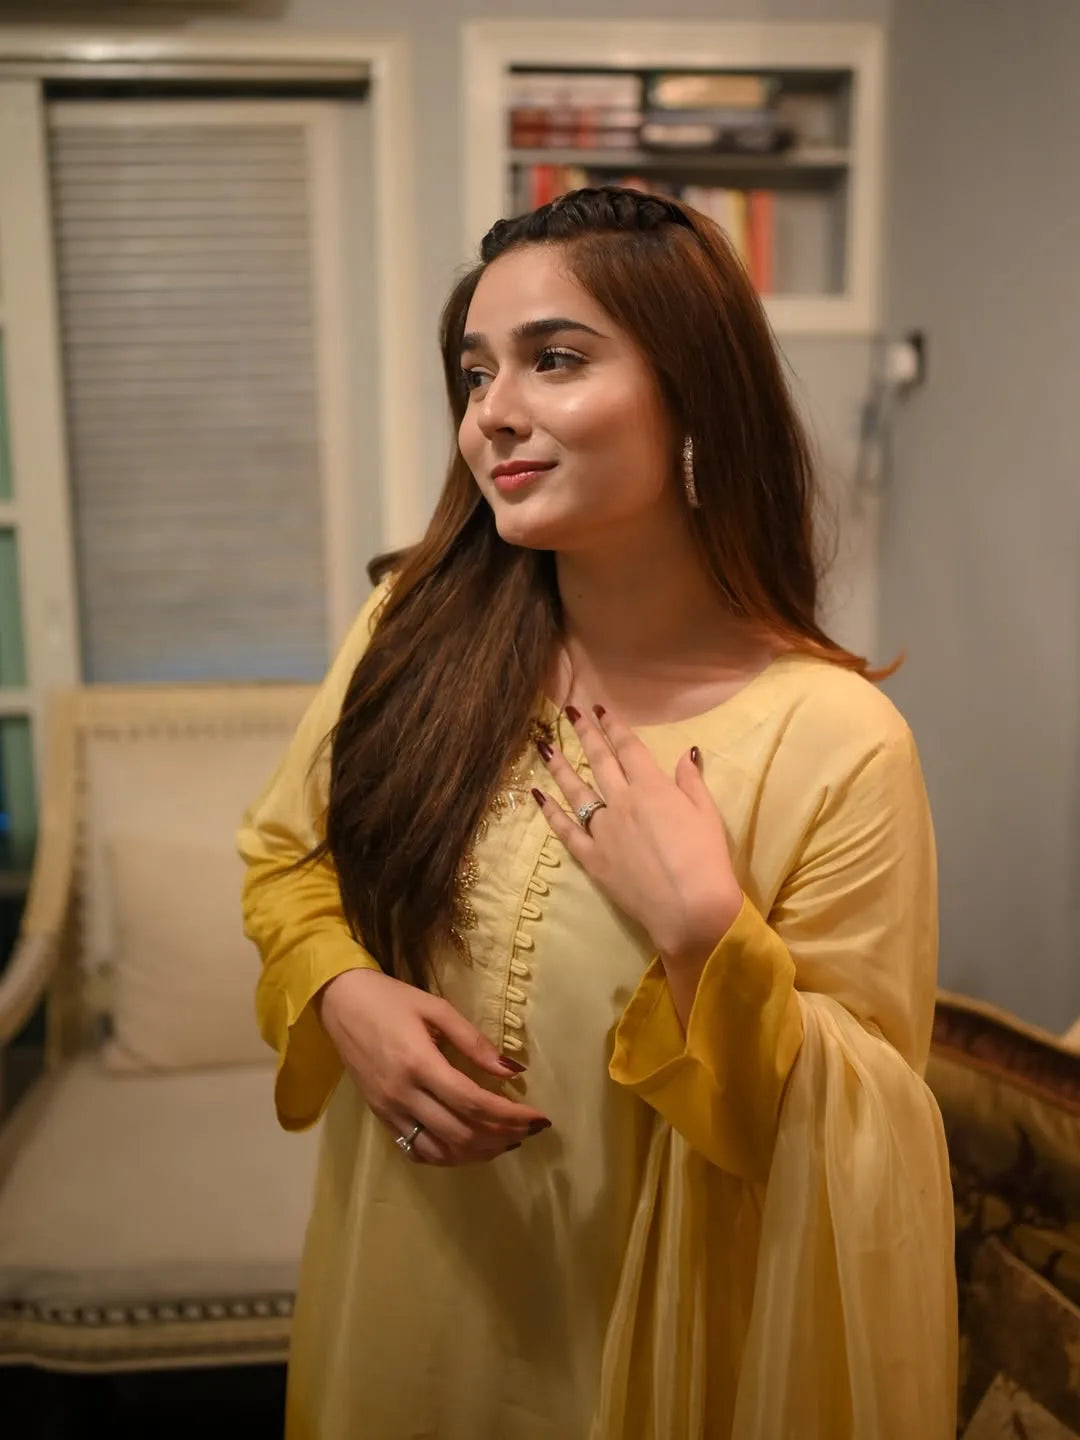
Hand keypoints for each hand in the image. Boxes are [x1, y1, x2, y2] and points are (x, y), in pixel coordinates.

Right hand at [316, 969, 550, 1165]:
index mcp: (419, 1063)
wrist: (340, 1003)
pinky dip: (447, 1156)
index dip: (510, 1115)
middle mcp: (403, 1094)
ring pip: (440, 1151)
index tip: (538, 1117)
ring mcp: (389, 1111)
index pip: (473, 1102)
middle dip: (502, 1137)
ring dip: (477, 1153)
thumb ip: (474, 1041)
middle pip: (461, 1133)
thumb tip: (511, 1070)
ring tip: (504, 1141)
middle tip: (528, 1130)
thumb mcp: (435, 1008)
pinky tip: (467, 1147)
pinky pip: (416, 1151)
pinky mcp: (380, 1118)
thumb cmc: (390, 999)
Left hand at [534, 704, 742, 969]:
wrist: (690, 907)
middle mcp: (622, 801)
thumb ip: (690, 781)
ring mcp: (603, 830)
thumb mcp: (707, 813)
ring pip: (576, 790)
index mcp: (651, 787)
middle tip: (571, 714)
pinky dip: (551, 812)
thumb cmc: (706, 859)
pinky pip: (566, 831)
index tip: (600, 709)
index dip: (614, 726)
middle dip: (585, 735)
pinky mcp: (593, 858)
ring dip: (560, 766)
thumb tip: (686, 752)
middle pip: (600, 761)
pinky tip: (538, 795)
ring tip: (545, 747)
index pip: (628, 748)